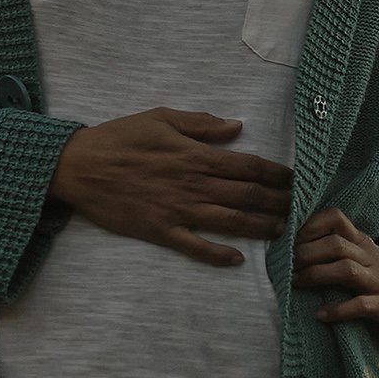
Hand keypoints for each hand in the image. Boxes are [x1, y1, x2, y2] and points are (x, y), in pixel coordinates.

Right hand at [51, 108, 293, 267]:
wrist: (78, 166)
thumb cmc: (120, 137)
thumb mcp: (161, 117)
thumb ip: (201, 124)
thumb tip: (237, 127)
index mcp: (196, 156)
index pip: (248, 166)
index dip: (275, 174)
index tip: (295, 179)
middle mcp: (193, 185)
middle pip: (247, 196)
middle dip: (277, 202)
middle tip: (299, 207)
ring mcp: (178, 210)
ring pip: (230, 222)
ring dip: (260, 227)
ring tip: (281, 230)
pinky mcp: (160, 231)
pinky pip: (195, 247)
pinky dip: (218, 255)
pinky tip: (238, 260)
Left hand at [294, 208, 378, 333]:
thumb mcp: (366, 259)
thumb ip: (340, 250)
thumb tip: (297, 247)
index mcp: (363, 243)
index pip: (337, 219)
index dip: (311, 225)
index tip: (289, 239)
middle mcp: (371, 257)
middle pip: (335, 245)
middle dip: (306, 253)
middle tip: (286, 266)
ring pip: (345, 270)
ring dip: (315, 275)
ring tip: (295, 284)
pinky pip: (360, 305)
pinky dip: (338, 310)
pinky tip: (320, 315)